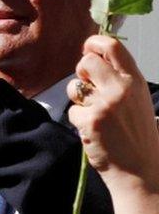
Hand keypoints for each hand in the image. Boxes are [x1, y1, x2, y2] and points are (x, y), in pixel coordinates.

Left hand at [67, 36, 158, 186]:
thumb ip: (119, 79)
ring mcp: (106, 104)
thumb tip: (93, 58)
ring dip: (78, 98)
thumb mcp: (137, 100)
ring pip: (74, 86)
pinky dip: (78, 121)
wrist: (141, 170)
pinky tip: (94, 131)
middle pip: (86, 61)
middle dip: (81, 71)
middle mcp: (122, 88)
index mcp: (136, 81)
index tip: (87, 49)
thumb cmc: (137, 135)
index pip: (112, 46)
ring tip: (94, 113)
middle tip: (88, 86)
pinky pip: (72, 111)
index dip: (94, 43)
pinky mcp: (91, 120)